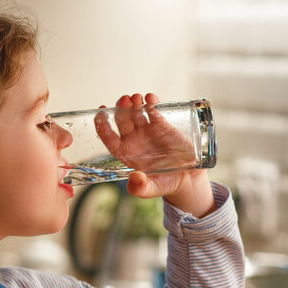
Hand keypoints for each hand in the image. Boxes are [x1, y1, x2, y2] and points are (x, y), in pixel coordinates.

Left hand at [99, 93, 214, 216]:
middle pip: (121, 120)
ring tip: (136, 98)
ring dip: (134, 102)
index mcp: (126, 153)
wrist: (186, 178)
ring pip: (135, 112)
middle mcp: (134, 140)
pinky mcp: (162, 125)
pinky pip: (153, 110)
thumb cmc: (165, 184)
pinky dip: (151, 102)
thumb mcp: (152, 189)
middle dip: (120, 109)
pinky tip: (150, 98)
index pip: (108, 136)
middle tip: (124, 101)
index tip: (100, 112)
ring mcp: (147, 131)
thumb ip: (141, 188)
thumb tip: (135, 179)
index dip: (102, 124)